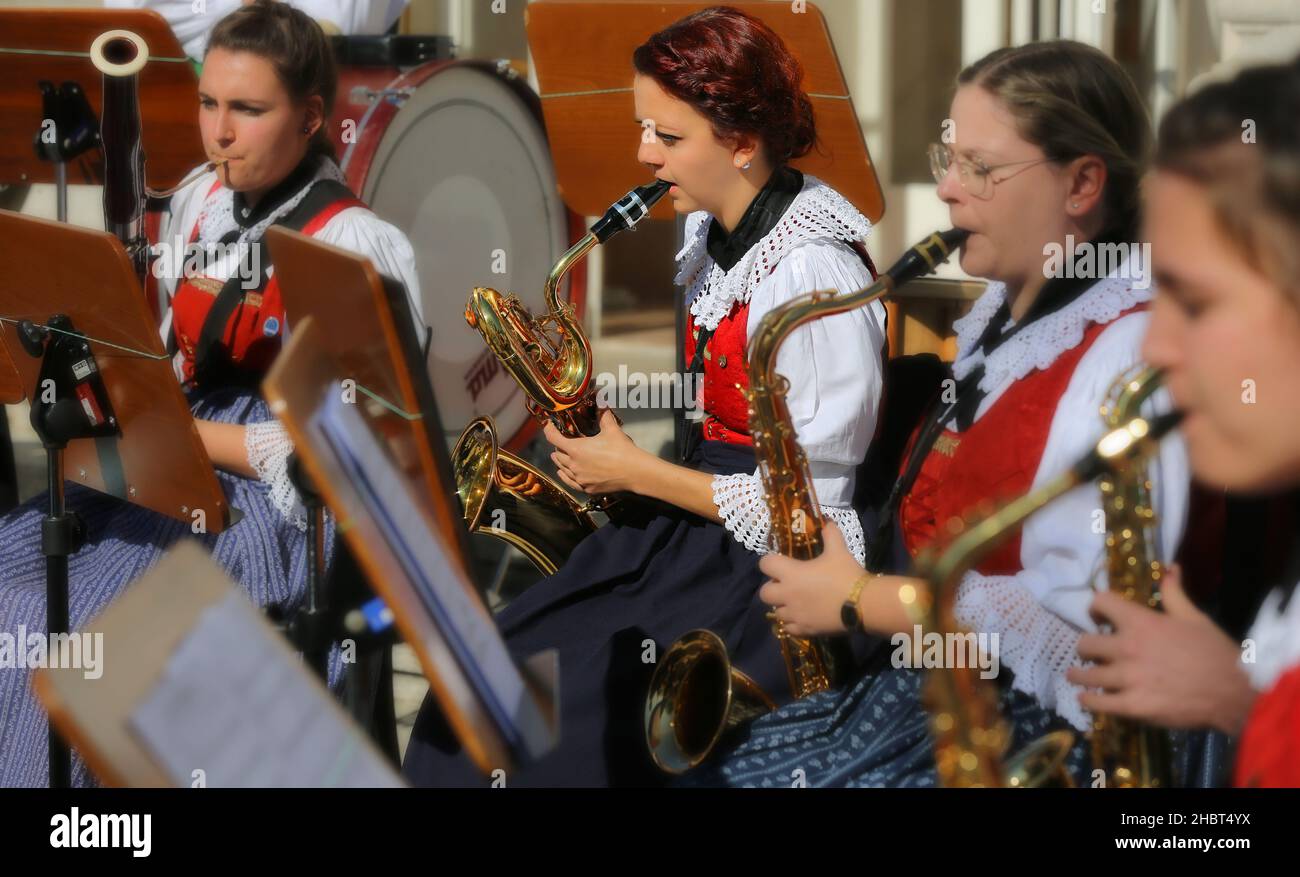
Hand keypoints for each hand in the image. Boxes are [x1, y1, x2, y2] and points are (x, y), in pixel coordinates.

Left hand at [544, 407, 640, 495]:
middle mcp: (574, 465)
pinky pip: (570, 482)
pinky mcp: (587, 488)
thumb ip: (603, 415)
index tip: (549, 425)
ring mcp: (580, 478)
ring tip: (557, 456)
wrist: (634, 472)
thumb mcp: (611, 429)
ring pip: (562, 468)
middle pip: (558, 454)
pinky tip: (562, 473)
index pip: (554, 438)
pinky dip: (564, 476)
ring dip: (559, 461)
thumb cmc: (622, 451)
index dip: (549, 430)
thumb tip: (601, 402)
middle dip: (557, 446)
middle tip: (560, 440)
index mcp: (576, 449)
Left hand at [759, 520, 864, 637]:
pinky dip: (792, 623)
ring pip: (775, 612)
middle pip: (764, 592)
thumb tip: (826, 521)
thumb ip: (829, 534)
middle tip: (786, 584)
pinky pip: (788, 628)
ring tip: (795, 602)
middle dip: (772, 587)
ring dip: (782, 606)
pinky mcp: (804, 629)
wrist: (863, 603)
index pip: (765, 564)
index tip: (780, 561)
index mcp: (791, 573)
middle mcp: (787, 594)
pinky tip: (801, 617)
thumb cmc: (846, 574)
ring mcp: (794, 614)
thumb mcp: (838, 549)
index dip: (770, 561)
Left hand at [1068, 564, 1255, 734]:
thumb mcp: (1194, 617)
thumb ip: (1174, 593)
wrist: (1233, 692)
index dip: (1096, 607)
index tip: (1097, 615)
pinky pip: (1098, 703)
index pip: (1101, 602)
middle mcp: (1127, 648)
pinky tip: (1086, 698)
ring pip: (1086, 675)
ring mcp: (1127, 679)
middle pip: (1085, 643)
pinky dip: (1089, 701)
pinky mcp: (1133, 706)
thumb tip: (1169, 568)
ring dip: (1079, 675)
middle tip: (1090, 652)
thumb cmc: (1214, 652)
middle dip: (1086, 647)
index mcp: (1140, 623)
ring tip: (1076, 675)